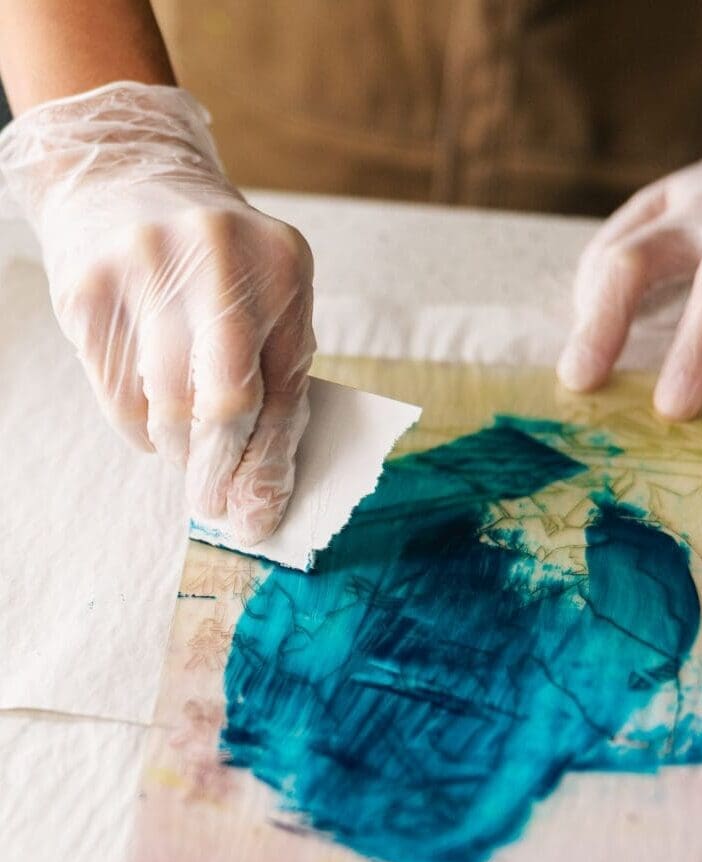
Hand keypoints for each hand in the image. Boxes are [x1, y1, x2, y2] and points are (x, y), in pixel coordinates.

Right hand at [0, 82, 315, 542]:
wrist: (124, 175)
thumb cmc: (216, 265)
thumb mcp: (267, 300)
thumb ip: (275, 382)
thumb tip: (257, 492)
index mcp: (283, 267)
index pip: (284, 395)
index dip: (268, 468)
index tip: (257, 519)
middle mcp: (218, 259)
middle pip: (225, 407)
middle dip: (219, 473)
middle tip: (211, 505)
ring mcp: (147, 268)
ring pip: (168, 410)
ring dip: (179, 451)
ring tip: (184, 447)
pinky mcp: (89, 290)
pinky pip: (118, 397)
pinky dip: (140, 426)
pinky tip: (150, 412)